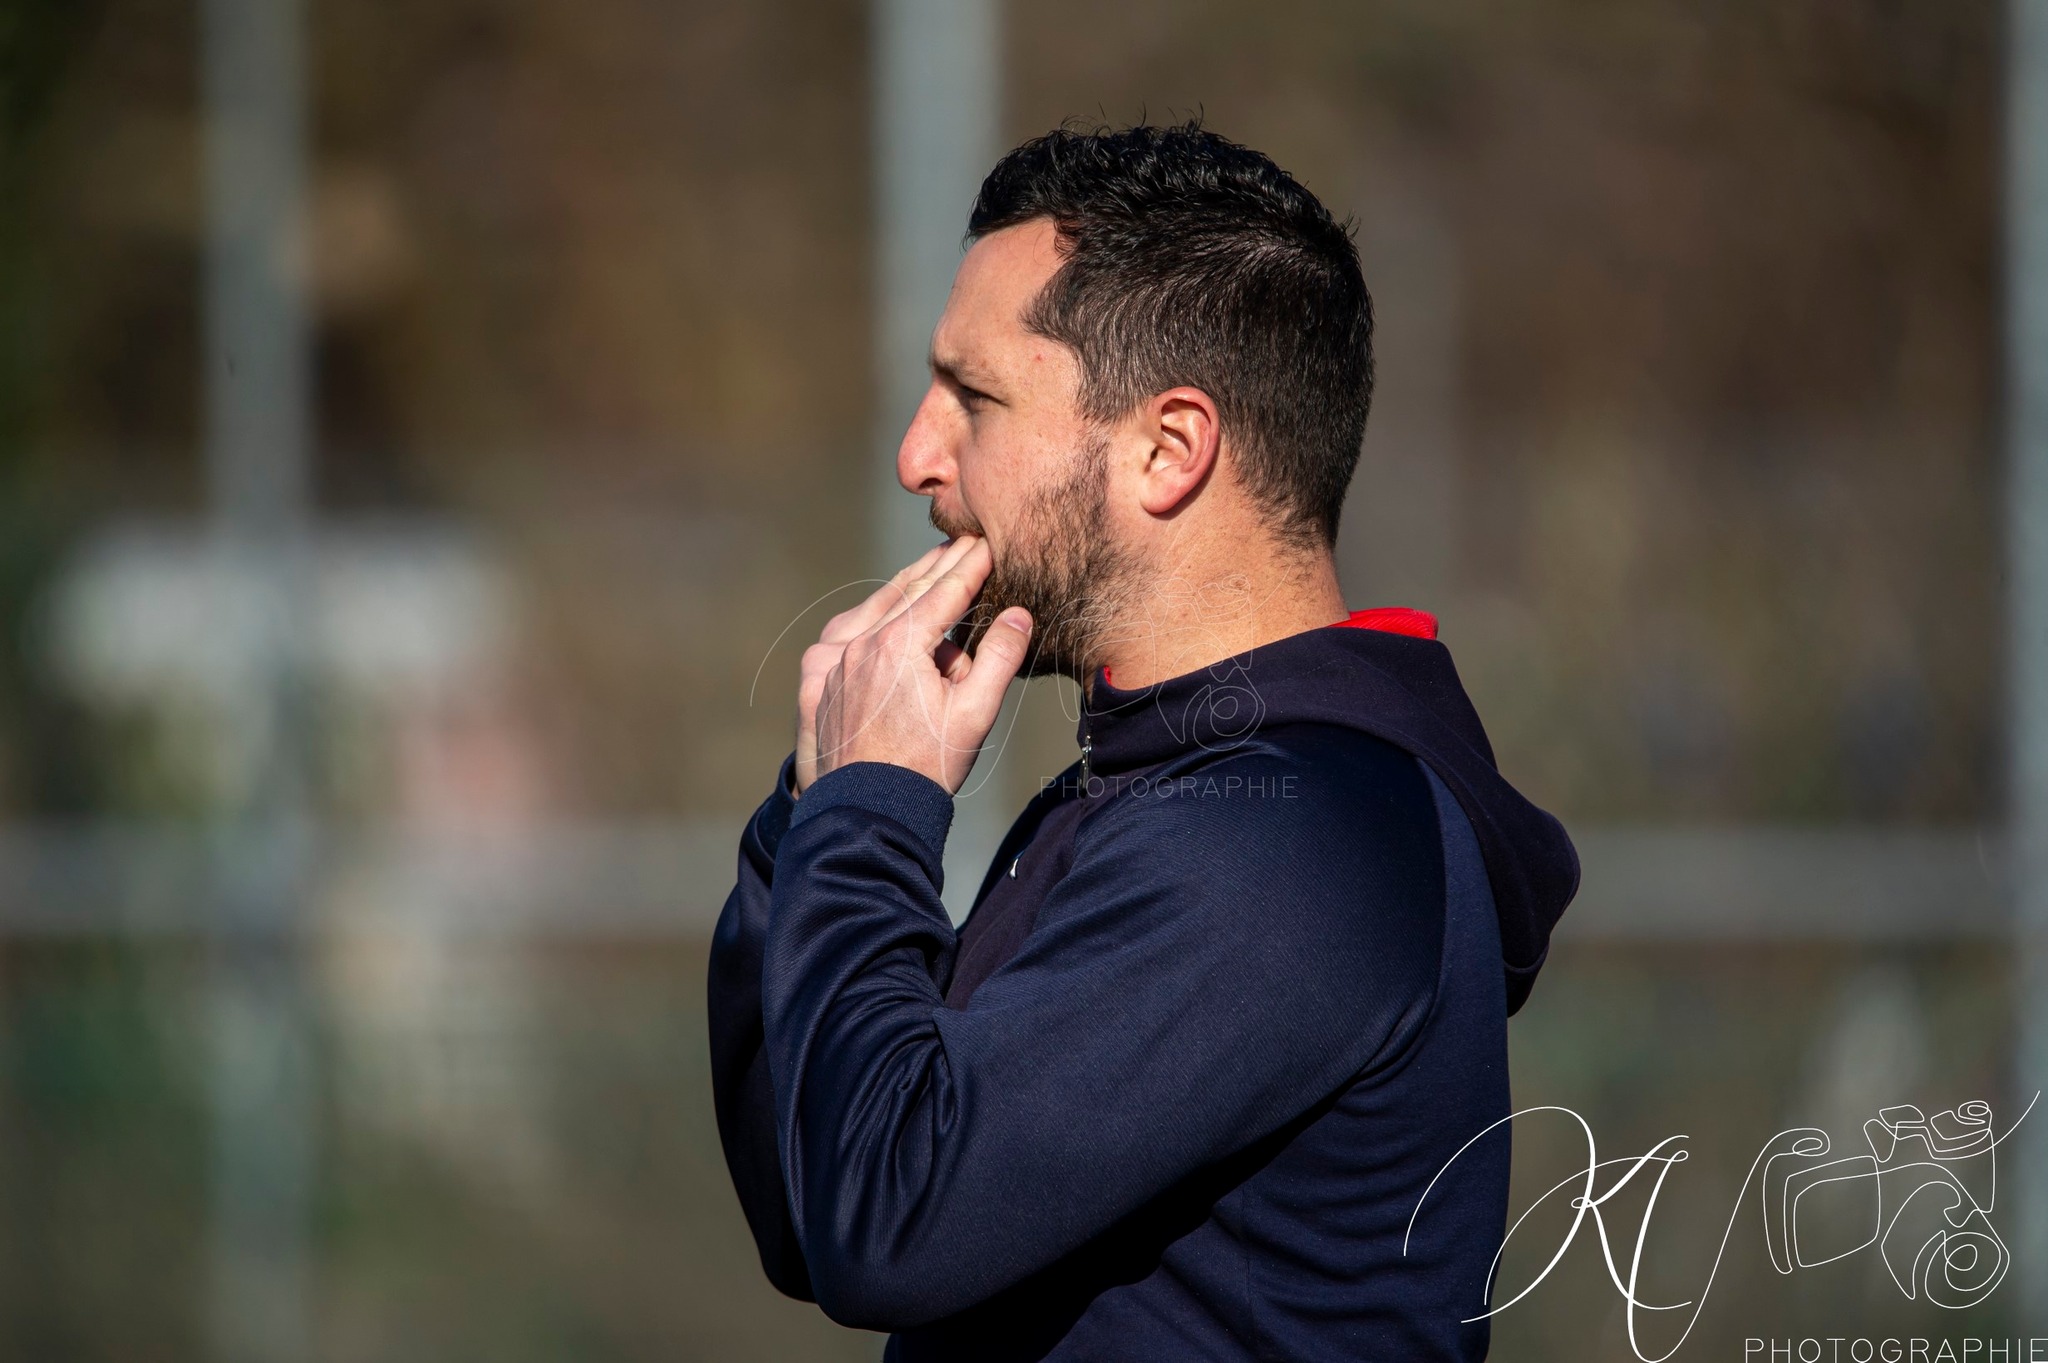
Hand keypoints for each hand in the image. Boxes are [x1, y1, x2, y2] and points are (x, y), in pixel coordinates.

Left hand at [794, 536, 974, 794]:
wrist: (866, 812)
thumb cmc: (926, 766)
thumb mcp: (974, 713)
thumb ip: (999, 658)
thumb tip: (1018, 614)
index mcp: (899, 645)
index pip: (945, 593)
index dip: (970, 566)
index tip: (987, 543)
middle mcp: (860, 643)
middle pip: (907, 592)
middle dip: (938, 566)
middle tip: (961, 542)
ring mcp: (833, 661)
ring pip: (873, 609)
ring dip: (904, 586)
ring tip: (929, 566)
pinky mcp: (817, 680)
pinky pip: (846, 634)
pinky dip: (869, 616)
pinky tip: (880, 610)